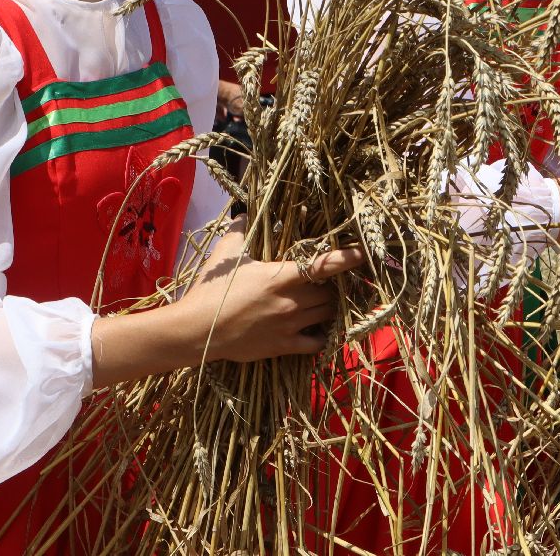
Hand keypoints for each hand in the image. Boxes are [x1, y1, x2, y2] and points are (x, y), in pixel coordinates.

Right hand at [175, 221, 363, 362]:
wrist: (197, 330)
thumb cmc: (211, 290)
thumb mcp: (226, 255)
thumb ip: (239, 231)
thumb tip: (243, 213)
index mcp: (280, 277)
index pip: (322, 265)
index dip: (345, 259)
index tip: (362, 253)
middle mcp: (291, 301)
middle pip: (330, 293)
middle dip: (335, 286)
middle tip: (333, 281)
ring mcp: (290, 325)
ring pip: (327, 315)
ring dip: (331, 307)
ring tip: (328, 301)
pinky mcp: (284, 346)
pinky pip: (316, 343)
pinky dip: (323, 335)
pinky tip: (320, 329)